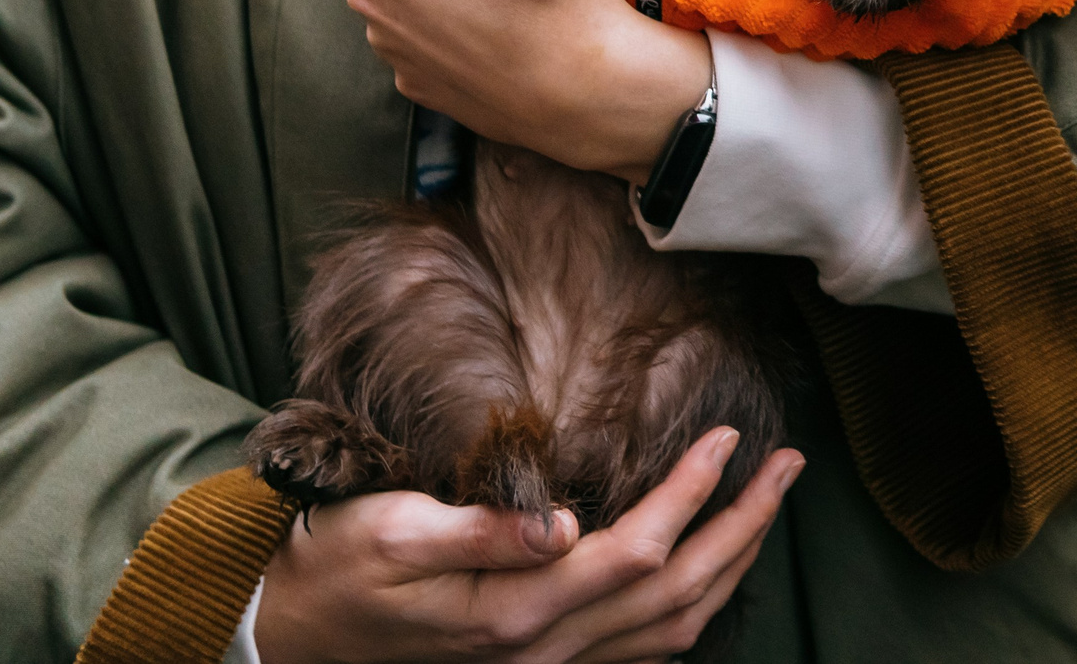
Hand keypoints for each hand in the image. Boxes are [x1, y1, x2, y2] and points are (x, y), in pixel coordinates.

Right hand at [254, 430, 801, 663]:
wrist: (287, 634)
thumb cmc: (334, 566)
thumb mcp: (390, 532)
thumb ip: (480, 532)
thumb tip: (563, 523)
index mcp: (514, 612)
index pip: (637, 553)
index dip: (692, 493)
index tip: (731, 435)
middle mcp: (542, 653)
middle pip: (676, 595)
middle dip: (743, 526)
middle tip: (789, 464)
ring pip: (671, 631)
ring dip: (731, 565)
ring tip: (768, 505)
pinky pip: (639, 654)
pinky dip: (690, 612)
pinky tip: (710, 573)